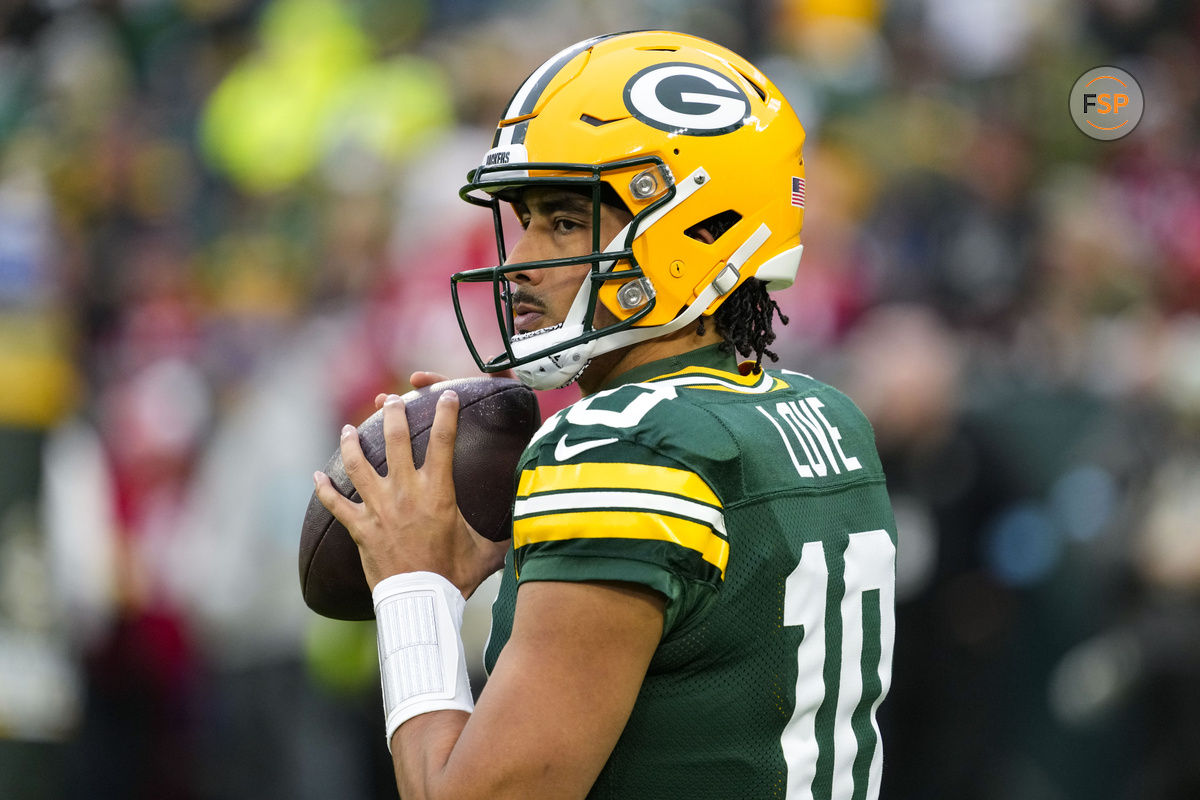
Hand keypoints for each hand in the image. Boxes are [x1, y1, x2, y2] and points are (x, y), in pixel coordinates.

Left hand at [313, 391, 507, 596]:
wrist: (422, 600)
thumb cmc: (455, 576)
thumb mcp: (486, 552)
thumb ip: (504, 537)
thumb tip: (527, 531)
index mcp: (438, 492)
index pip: (443, 440)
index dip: (446, 412)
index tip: (445, 395)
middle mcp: (406, 492)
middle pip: (395, 439)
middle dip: (392, 413)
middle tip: (391, 400)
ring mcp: (379, 508)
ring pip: (358, 463)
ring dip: (352, 442)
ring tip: (350, 428)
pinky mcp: (360, 527)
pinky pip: (335, 503)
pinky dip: (324, 489)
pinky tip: (318, 476)